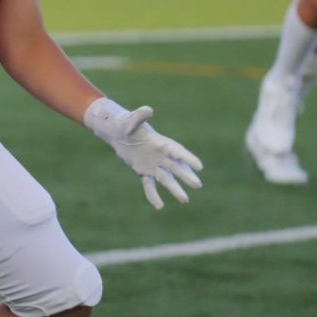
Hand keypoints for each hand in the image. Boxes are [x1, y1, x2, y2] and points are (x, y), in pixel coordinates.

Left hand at [84, 98, 202, 209]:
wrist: (117, 132)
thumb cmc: (125, 123)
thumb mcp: (130, 120)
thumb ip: (139, 116)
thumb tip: (148, 110)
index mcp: (160, 142)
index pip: (177, 151)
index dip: (188, 158)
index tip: (199, 167)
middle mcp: (160, 155)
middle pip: (175, 167)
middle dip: (186, 176)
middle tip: (197, 185)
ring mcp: (153, 164)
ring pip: (166, 178)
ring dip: (175, 189)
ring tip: (185, 200)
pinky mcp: (144, 171)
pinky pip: (150, 185)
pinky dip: (153, 195)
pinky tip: (159, 206)